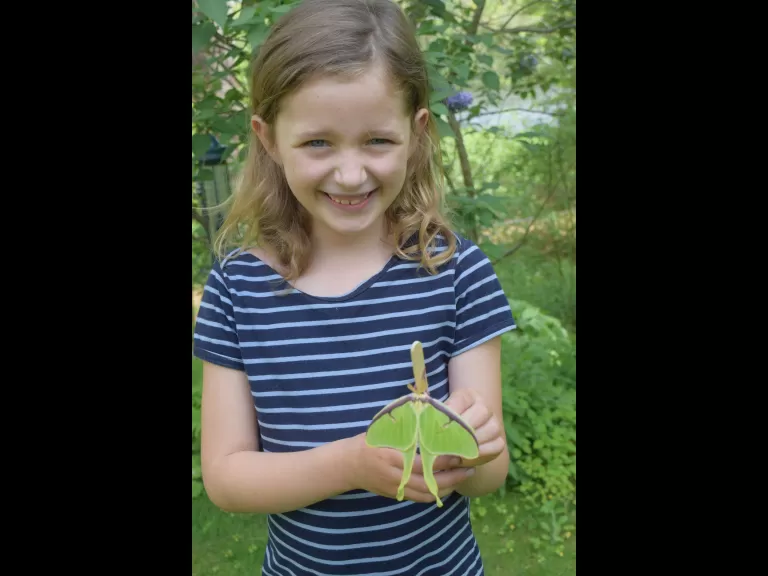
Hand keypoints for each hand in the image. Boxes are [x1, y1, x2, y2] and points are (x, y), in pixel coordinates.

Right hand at [345, 433, 473, 503]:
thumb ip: (404, 429)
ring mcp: (396, 488)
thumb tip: (428, 417)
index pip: (424, 462)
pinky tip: (447, 486)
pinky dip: (436, 494)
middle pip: (430, 481)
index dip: (444, 460)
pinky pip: (420, 498)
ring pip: (427, 493)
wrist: (347, 465)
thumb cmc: (367, 442)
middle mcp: (396, 475)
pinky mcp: (396, 495)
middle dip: (453, 476)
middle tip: (469, 468)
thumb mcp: (383, 431)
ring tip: (463, 477)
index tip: (459, 453)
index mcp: (393, 457)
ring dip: (448, 487)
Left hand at [442, 388, 505, 468]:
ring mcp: (494, 423)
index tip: (441, 426)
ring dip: (474, 442)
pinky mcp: (499, 440)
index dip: (452, 412)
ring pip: (491, 429)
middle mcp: (484, 406)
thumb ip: (435, 417)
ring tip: (457, 452)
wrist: (462, 433)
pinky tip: (467, 458)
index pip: (462, 399)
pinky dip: (483, 453)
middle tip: (449, 442)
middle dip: (464, 429)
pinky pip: (496, 445)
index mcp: (468, 396)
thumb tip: (426, 424)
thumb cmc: (445, 423)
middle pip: (481, 412)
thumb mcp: (439, 415)